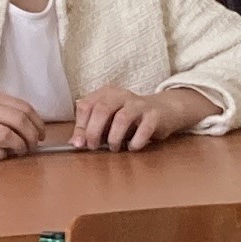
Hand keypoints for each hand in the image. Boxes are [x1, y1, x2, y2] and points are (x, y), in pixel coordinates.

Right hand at [0, 90, 47, 159]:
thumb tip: (23, 123)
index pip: (22, 107)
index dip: (37, 122)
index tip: (41, 133)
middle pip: (18, 121)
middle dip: (32, 136)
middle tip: (33, 146)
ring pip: (7, 135)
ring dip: (18, 147)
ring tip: (19, 152)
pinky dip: (0, 155)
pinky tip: (0, 157)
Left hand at [70, 83, 213, 149]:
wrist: (164, 110)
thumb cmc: (131, 118)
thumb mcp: (109, 120)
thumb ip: (91, 128)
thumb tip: (75, 143)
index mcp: (106, 93)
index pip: (86, 105)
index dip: (80, 126)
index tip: (80, 143)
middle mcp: (121, 95)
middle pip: (102, 109)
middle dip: (94, 132)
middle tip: (94, 147)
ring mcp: (139, 104)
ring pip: (121, 119)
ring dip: (114, 138)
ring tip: (114, 148)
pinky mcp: (154, 115)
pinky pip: (143, 130)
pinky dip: (135, 142)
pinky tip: (132, 147)